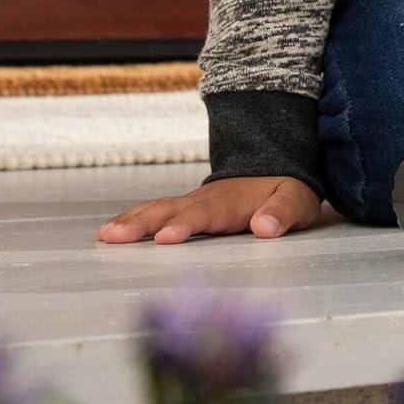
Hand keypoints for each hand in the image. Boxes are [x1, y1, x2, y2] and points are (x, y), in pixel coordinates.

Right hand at [96, 175, 320, 245]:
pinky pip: (157, 210)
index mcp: (233, 200)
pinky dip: (133, 218)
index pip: (207, 214)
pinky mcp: (187, 206)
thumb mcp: (298, 200)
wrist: (280, 166)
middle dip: (143, 223)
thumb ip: (283, 212)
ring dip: (132, 221)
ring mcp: (194, 200)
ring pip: (159, 208)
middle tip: (115, 236)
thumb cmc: (289, 190)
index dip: (186, 224)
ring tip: (105, 235)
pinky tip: (111, 231)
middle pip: (172, 210)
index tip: (165, 237)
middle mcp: (208, 198)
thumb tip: (265, 227)